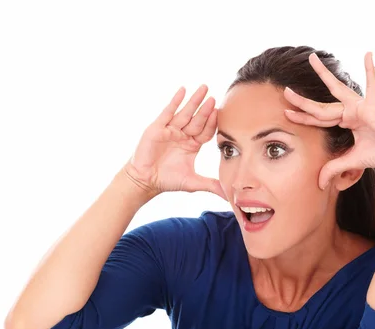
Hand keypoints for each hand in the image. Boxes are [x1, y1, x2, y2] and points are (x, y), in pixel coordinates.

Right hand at [123, 85, 225, 199]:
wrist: (145, 181)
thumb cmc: (167, 180)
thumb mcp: (192, 182)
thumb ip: (211, 185)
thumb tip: (228, 195)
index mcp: (192, 145)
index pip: (206, 131)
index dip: (212, 123)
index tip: (221, 114)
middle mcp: (183, 135)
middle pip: (197, 119)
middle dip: (206, 108)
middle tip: (215, 97)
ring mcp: (171, 130)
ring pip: (185, 112)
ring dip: (194, 100)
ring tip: (204, 87)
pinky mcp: (158, 127)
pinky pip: (168, 111)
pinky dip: (175, 100)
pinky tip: (183, 90)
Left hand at [283, 52, 374, 188]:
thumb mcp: (351, 161)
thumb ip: (334, 168)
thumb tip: (318, 184)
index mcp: (346, 122)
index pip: (319, 118)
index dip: (303, 117)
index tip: (286, 113)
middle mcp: (351, 111)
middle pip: (321, 106)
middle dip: (303, 100)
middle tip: (285, 91)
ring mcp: (361, 107)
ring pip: (336, 92)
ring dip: (323, 75)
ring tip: (311, 59)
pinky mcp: (373, 107)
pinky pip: (373, 87)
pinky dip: (371, 71)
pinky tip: (367, 54)